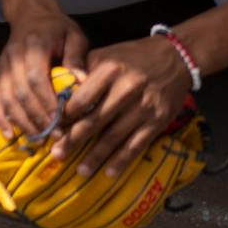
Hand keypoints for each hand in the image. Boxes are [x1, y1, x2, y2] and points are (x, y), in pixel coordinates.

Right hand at [0, 4, 88, 141]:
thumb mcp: (74, 36)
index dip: (46, 102)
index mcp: (33, 46)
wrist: (30, 14)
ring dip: (22, 121)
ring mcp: (2, 66)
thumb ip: (77, 58)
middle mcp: (13, 57)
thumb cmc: (57, 28)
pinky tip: (10, 134)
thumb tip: (82, 83)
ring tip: (39, 138)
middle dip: (37, 117)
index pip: (35, 78)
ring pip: (7, 98)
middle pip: (20, 92)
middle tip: (56, 136)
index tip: (61, 122)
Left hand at [56, 35, 193, 174]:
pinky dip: (122, 160)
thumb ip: (82, 71)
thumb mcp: (105, 55)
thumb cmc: (132, 57)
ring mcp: (144, 107)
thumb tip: (58, 92)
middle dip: (74, 139)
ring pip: (115, 136)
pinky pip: (137, 144)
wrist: (176, 58)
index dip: (66, 116)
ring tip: (80, 171)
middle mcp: (127, 89)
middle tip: (57, 154)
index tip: (51, 128)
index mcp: (110, 70)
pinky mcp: (158, 121)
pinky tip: (110, 173)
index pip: (82, 98)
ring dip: (97, 156)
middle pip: (96, 120)